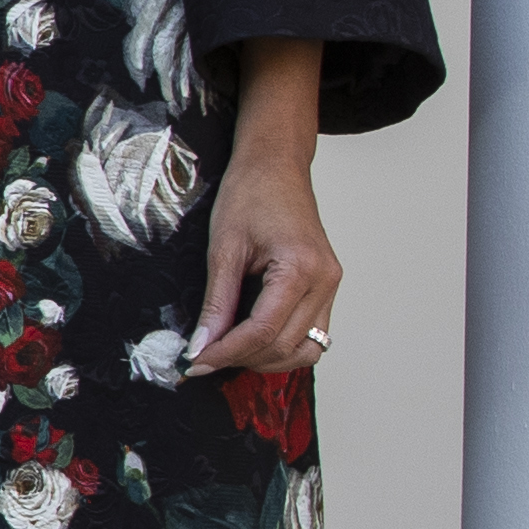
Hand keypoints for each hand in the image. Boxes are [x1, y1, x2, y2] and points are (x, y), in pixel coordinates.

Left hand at [187, 38, 337, 373]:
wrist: (276, 166)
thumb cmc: (250, 194)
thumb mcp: (223, 248)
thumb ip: (216, 302)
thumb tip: (201, 345)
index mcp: (301, 268)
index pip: (264, 331)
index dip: (227, 352)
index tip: (196, 362)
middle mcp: (325, 282)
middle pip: (286, 346)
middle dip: (242, 359)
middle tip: (203, 358)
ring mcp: (331, 286)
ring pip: (305, 349)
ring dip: (265, 359)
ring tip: (226, 350)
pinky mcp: (327, 288)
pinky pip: (311, 334)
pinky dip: (282, 345)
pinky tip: (251, 339)